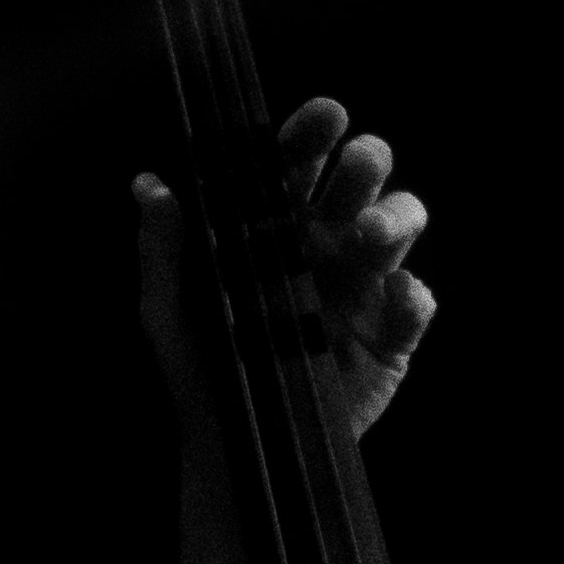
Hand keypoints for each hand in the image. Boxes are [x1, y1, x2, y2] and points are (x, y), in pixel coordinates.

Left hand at [133, 91, 438, 451]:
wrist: (236, 447)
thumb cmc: (200, 366)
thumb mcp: (167, 310)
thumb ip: (162, 248)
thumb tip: (146, 183)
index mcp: (274, 220)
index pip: (297, 160)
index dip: (312, 131)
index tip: (323, 116)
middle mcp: (325, 240)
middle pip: (361, 178)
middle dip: (367, 159)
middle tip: (355, 163)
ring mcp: (363, 284)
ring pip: (403, 222)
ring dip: (396, 216)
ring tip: (367, 234)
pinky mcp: (390, 334)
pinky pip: (417, 304)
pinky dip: (415, 295)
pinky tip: (397, 296)